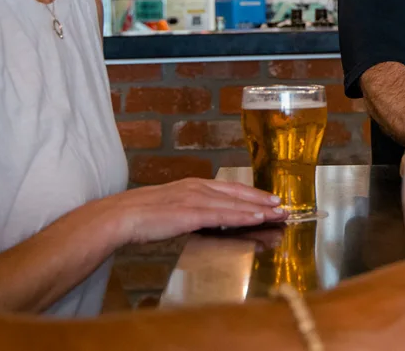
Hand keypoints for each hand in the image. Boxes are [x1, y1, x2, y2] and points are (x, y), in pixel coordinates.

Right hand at [105, 178, 286, 244]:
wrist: (120, 216)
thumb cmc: (142, 216)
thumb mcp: (172, 208)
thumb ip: (191, 210)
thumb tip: (208, 219)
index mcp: (193, 185)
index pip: (230, 189)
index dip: (253, 194)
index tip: (270, 200)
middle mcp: (197, 188)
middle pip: (238, 194)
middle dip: (262, 200)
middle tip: (283, 207)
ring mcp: (195, 199)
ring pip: (235, 204)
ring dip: (259, 209)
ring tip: (278, 214)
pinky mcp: (191, 213)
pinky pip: (223, 215)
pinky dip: (243, 215)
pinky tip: (257, 218)